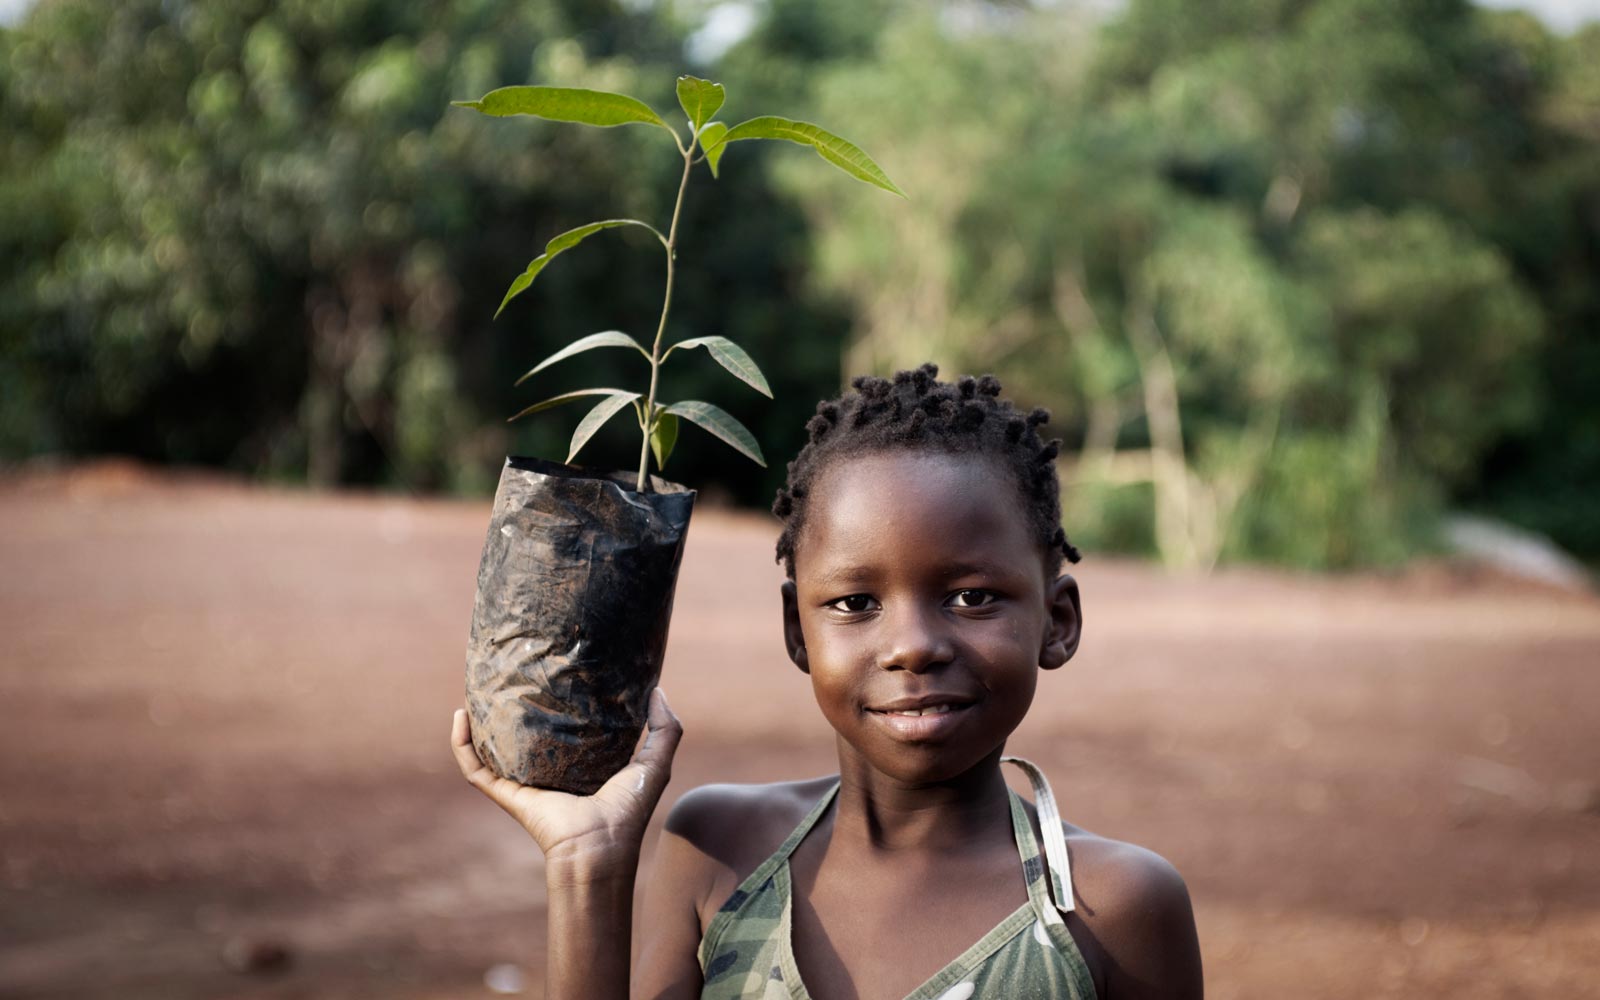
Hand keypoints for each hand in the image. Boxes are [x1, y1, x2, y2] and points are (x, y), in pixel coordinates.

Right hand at [451, 688, 682, 873]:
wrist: (600, 847)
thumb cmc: (628, 810)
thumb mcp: (655, 763)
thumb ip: (666, 729)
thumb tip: (656, 689)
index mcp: (579, 763)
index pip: (562, 728)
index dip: (556, 702)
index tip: (552, 671)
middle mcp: (547, 771)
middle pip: (522, 735)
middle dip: (511, 707)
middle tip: (508, 674)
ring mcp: (522, 782)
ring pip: (490, 748)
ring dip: (477, 724)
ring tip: (475, 690)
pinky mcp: (505, 793)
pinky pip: (473, 766)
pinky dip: (461, 744)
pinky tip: (460, 715)